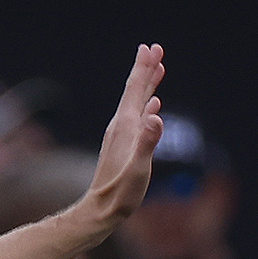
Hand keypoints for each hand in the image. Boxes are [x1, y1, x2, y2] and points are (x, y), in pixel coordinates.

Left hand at [81, 43, 166, 225]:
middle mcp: (121, 126)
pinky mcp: (124, 146)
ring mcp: (122, 136)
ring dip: (147, 84)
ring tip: (157, 69)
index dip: (144, 68)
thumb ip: (147, 143)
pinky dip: (146, 106)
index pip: (136, 90)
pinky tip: (153, 105)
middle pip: (134, 90)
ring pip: (136, 102)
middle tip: (155, 48)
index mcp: (126, 126)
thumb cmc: (120, 194)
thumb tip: (156, 115)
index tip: (151, 47)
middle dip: (146, 69)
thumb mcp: (138, 170)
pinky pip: (138, 118)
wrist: (100, 211)